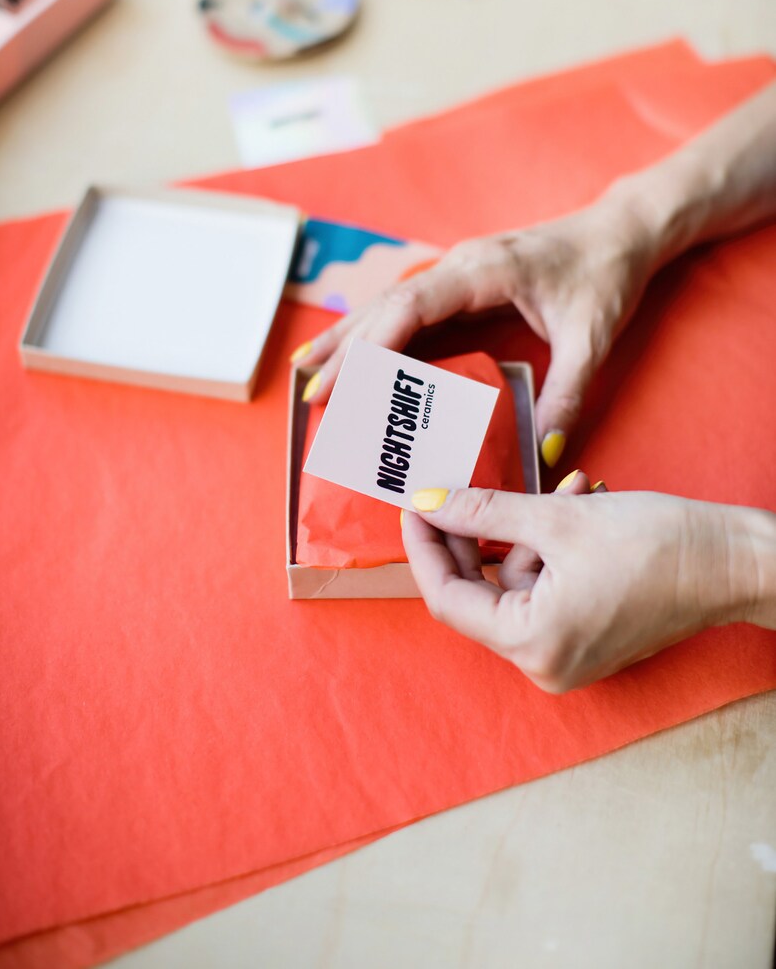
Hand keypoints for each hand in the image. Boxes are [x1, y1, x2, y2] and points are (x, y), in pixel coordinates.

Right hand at [294, 195, 657, 465]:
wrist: (621, 231)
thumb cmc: (606, 275)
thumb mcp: (592, 338)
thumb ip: (567, 394)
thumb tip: (544, 451)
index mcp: (484, 270)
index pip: (410, 306)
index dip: (370, 345)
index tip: (340, 381)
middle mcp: (460, 266)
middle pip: (386, 306)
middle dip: (347, 349)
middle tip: (311, 393)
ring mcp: (457, 272)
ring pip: (390, 305)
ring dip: (351, 338)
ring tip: (310, 374)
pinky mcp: (462, 284)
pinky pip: (410, 309)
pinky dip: (377, 332)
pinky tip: (354, 355)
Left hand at [400, 481, 771, 691]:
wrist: (736, 562)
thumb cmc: (657, 545)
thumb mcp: (556, 519)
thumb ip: (481, 513)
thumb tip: (427, 503)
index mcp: (532, 644)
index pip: (447, 598)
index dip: (425, 546)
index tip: (413, 504)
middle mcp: (545, 663)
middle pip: (482, 591)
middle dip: (482, 532)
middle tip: (473, 484)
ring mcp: (569, 655)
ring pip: (518, 582)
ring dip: (530, 530)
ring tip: (567, 488)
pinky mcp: (589, 637)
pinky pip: (547, 589)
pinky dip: (553, 548)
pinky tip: (579, 504)